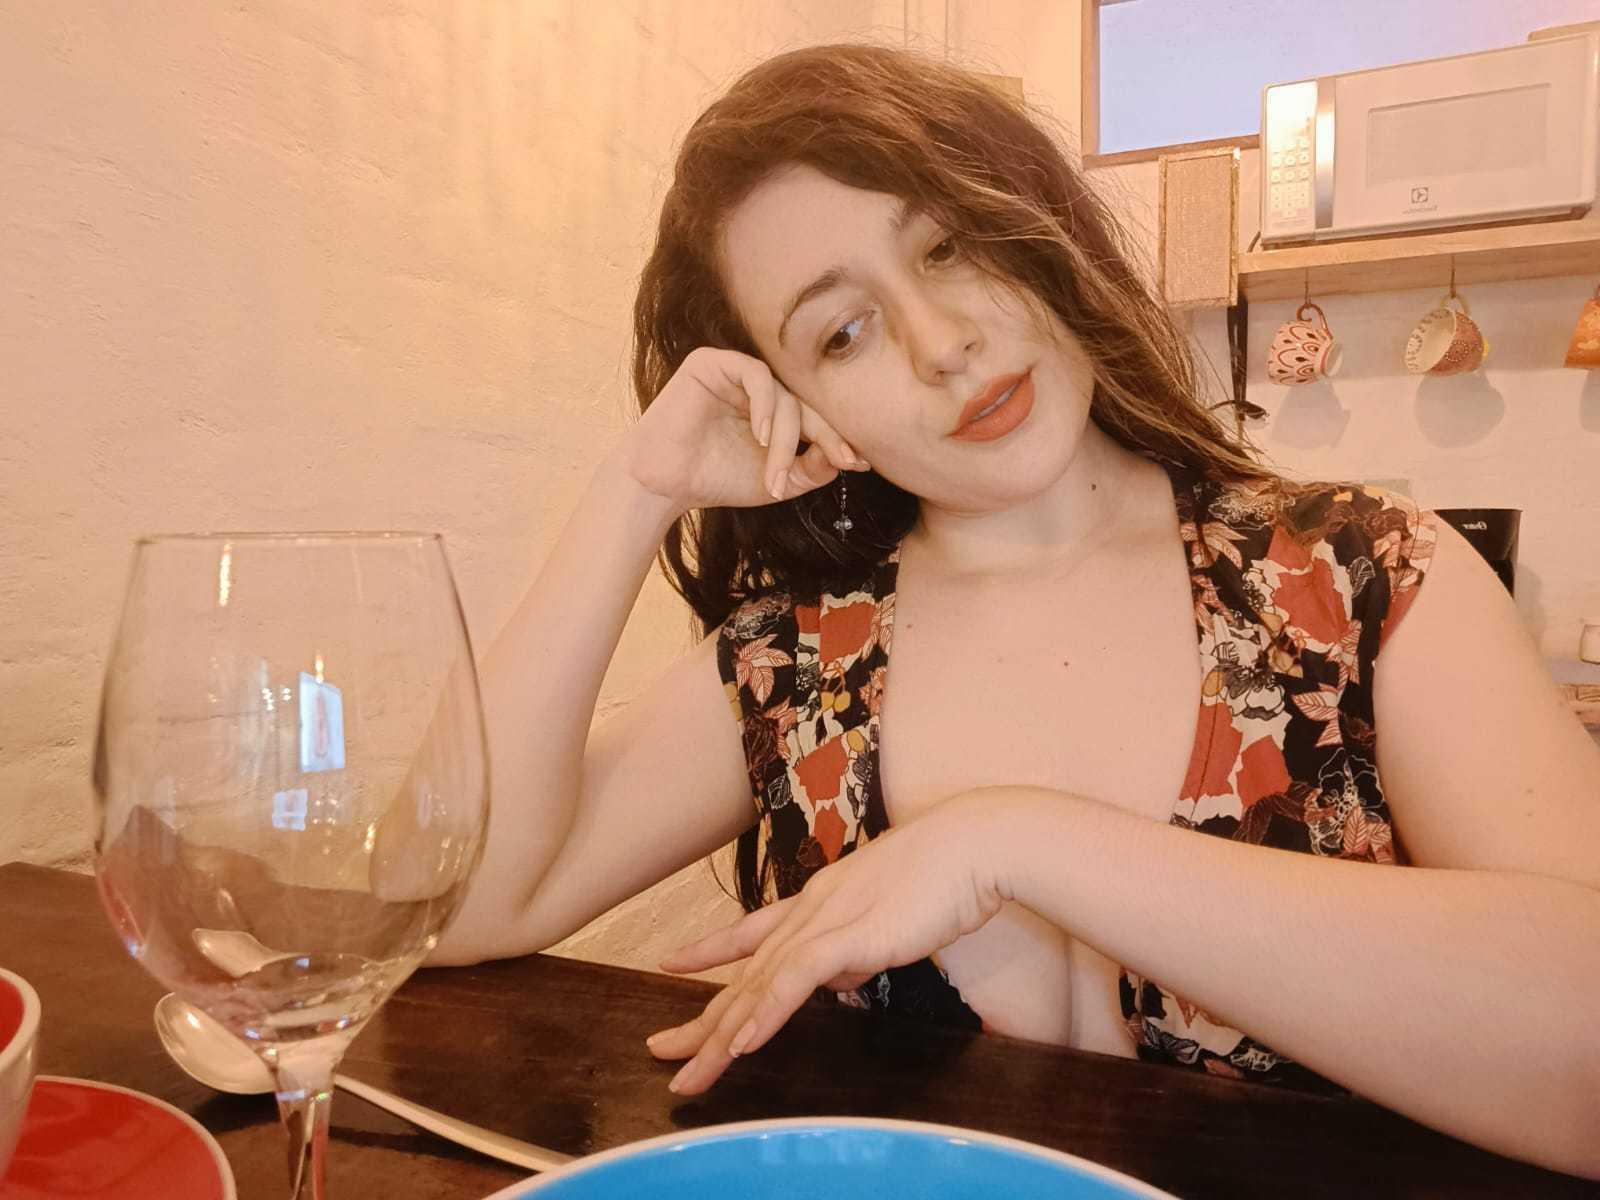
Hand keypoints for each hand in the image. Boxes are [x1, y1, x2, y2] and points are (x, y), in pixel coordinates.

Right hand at [623, 346, 869, 512]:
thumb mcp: (777, 481)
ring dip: (785, 438)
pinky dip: (766, 405)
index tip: (859, 462)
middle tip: (840, 461)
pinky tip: (760, 435)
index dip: (837, 436)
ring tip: (776, 473)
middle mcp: (757, 388)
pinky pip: (757, 374)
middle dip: (825, 435)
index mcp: (772, 410)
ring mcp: (736, 373)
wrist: (666, 484)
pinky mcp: (713, 363)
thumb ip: (812, 470)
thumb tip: (847, 457)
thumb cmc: (716, 480)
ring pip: (784, 396)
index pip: (813, 416)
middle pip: (805, 404)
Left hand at [645, 797, 1002, 1094]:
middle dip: (702, 1017)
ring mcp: (827, 919)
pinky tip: (741, 1044)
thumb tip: (841, 977)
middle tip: (661, 1050)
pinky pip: (794, 979)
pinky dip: (765, 1013)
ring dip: (721, 1034)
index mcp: (821, 901)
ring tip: (690, 1073)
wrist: (976, 844)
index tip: (674, 961)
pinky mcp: (851, 933)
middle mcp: (811, 908)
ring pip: (759, 983)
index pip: (752, 930)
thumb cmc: (947, 875)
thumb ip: (858, 947)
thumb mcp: (889, 919)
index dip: (710, 949)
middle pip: (744, 971)